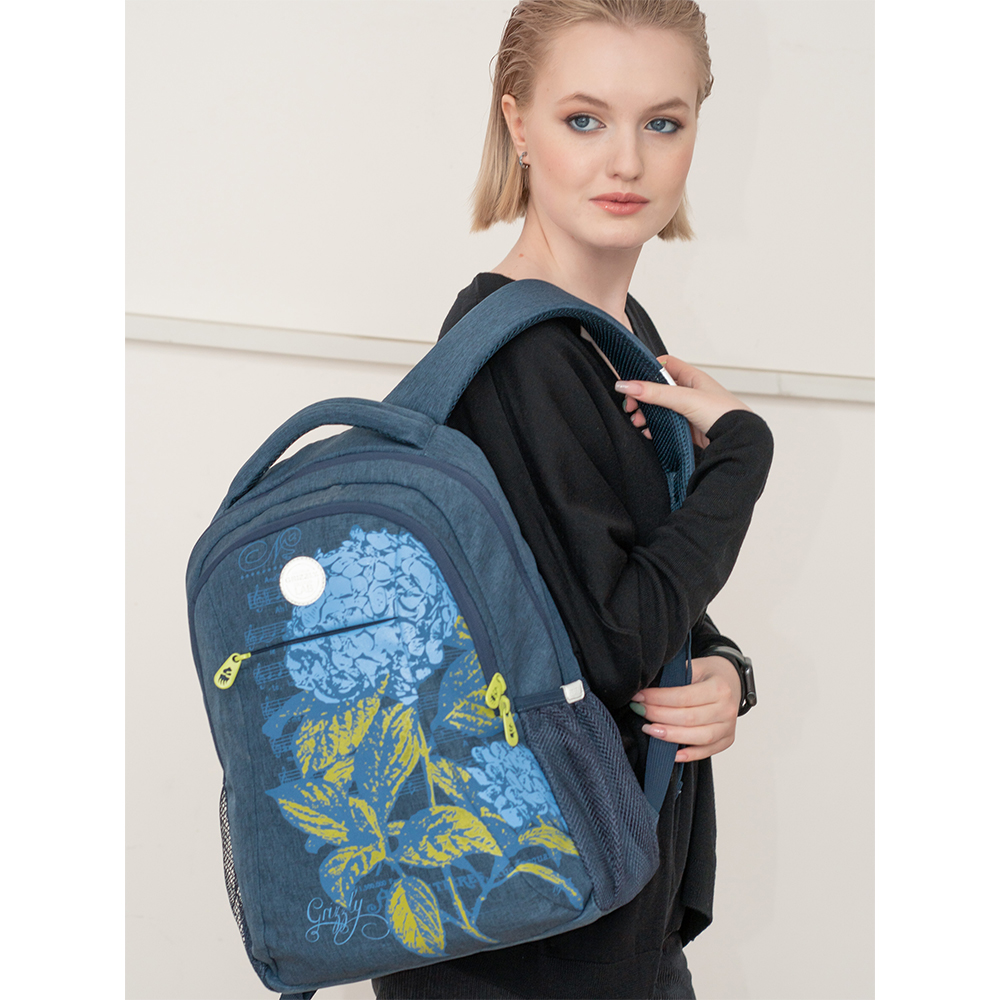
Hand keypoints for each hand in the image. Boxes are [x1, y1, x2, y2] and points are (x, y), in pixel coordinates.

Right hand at [616, 355, 751, 449]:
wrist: (737, 440)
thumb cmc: (722, 414)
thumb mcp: (684, 398)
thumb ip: (654, 393)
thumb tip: (627, 385)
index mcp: (692, 377)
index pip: (665, 365)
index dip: (647, 370)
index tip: (633, 382)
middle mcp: (691, 392)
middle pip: (658, 389)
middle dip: (642, 397)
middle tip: (631, 406)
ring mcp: (689, 410)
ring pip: (660, 408)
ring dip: (646, 414)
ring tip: (638, 421)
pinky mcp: (688, 428)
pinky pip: (666, 425)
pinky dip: (655, 428)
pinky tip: (649, 432)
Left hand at [629, 656, 741, 761]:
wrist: (732, 681)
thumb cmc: (710, 674)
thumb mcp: (695, 666)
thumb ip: (675, 675)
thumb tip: (646, 686)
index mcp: (719, 688)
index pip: (683, 697)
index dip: (658, 699)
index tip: (639, 697)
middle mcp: (727, 709)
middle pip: (688, 718)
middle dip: (659, 716)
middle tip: (639, 711)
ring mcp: (728, 727)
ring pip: (698, 737)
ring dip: (670, 736)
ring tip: (650, 730)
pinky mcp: (727, 740)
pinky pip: (707, 752)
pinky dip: (689, 754)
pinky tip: (671, 753)